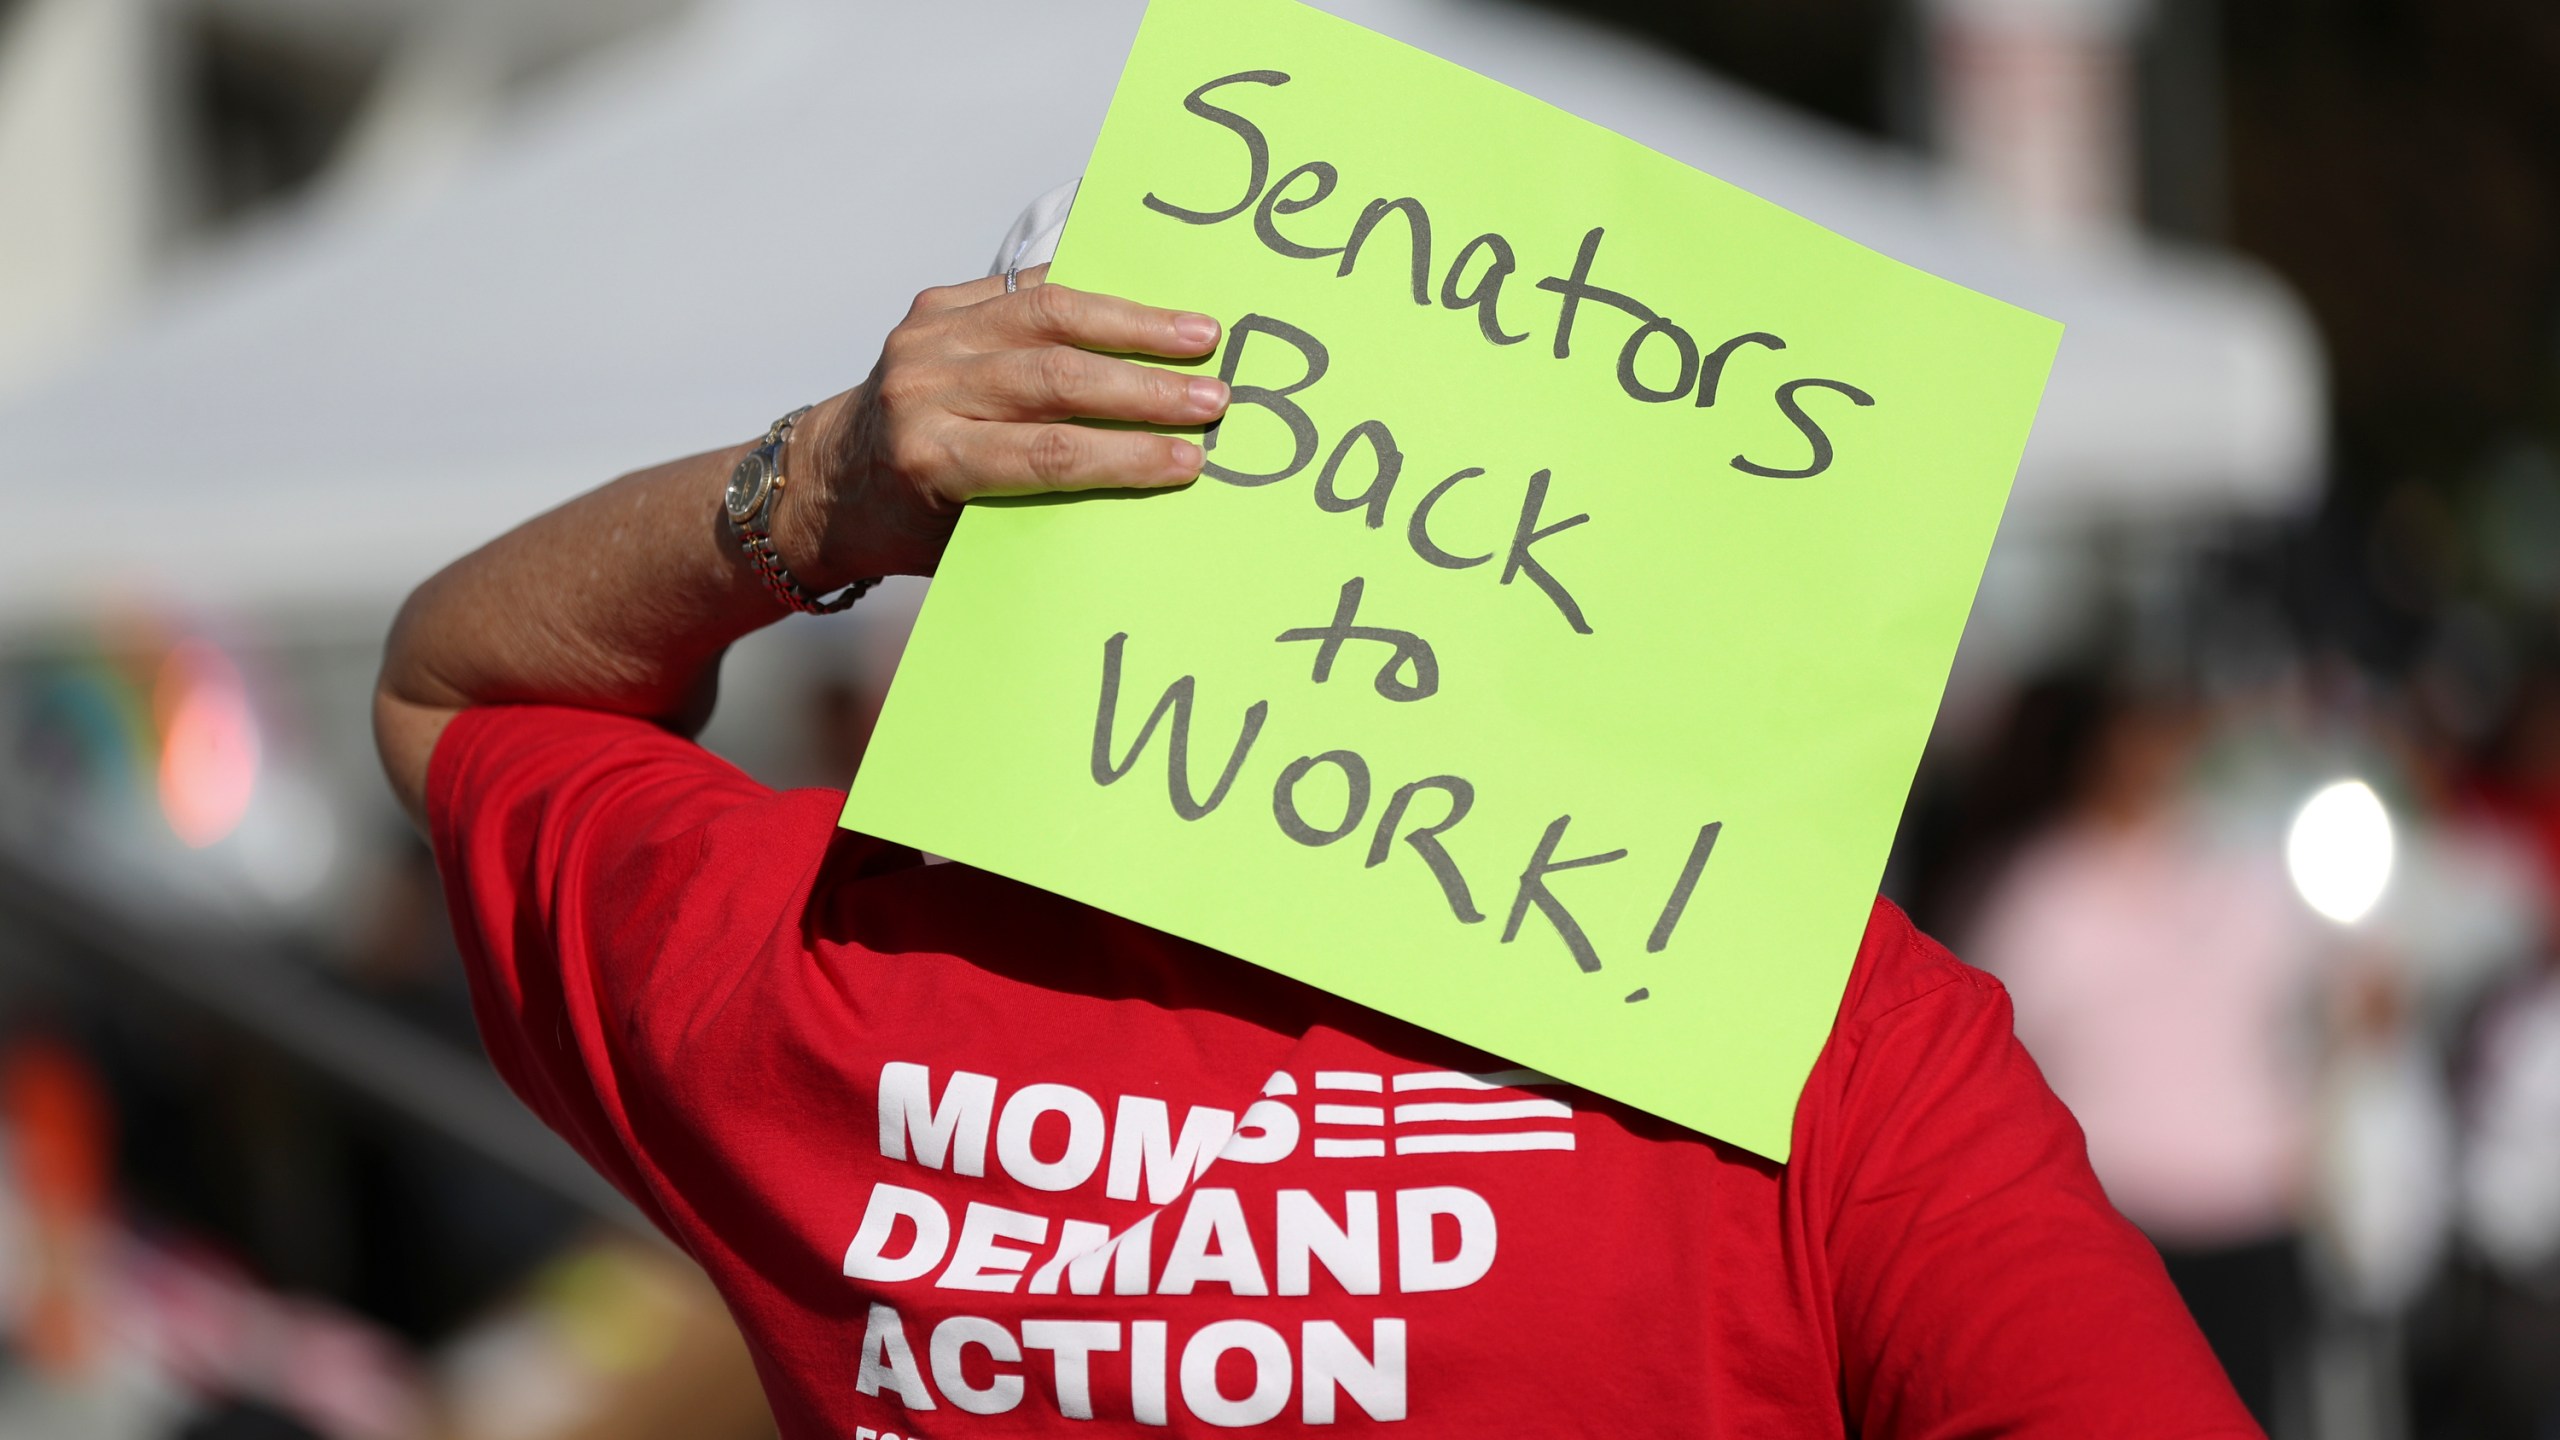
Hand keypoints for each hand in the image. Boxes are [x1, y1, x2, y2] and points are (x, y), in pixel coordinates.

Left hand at [794, 264, 1229, 582]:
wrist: (828, 477)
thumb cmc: (910, 524)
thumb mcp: (967, 541)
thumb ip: (1040, 510)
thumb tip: (1144, 494)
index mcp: (927, 459)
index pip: (1046, 454)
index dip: (1125, 456)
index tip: (1189, 460)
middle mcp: (921, 390)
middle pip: (1054, 378)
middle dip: (1144, 389)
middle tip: (1214, 397)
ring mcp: (925, 338)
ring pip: (1047, 316)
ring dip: (1133, 325)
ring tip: (1199, 335)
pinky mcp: (934, 305)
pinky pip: (1026, 291)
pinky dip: (1091, 299)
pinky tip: (1146, 307)